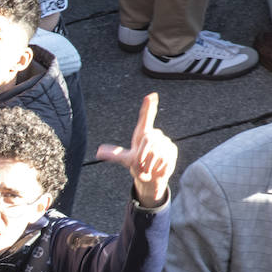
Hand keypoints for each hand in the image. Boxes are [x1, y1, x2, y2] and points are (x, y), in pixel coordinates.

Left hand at [95, 93, 176, 207]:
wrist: (150, 176)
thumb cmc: (137, 165)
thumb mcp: (125, 159)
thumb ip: (114, 154)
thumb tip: (99, 152)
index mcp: (142, 134)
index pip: (146, 117)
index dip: (148, 106)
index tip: (152, 95)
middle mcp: (154, 135)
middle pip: (149, 138)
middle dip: (142, 154)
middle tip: (139, 163)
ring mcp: (165, 141)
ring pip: (157, 151)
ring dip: (149, 163)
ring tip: (148, 166)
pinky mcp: (172, 149)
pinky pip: (166, 157)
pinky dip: (159, 166)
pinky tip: (157, 167)